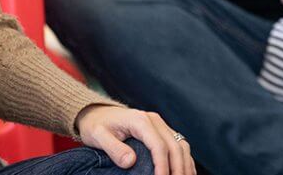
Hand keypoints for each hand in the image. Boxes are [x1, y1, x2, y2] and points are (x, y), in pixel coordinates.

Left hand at [76, 105, 194, 174]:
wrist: (96, 113)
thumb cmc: (96, 125)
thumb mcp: (98, 136)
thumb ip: (114, 148)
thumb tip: (131, 161)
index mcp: (140, 120)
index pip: (158, 146)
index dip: (162, 166)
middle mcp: (154, 120)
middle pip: (174, 146)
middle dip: (177, 169)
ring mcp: (159, 124)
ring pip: (181, 145)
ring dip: (184, 165)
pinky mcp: (161, 130)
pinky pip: (179, 144)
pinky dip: (184, 159)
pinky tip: (185, 172)